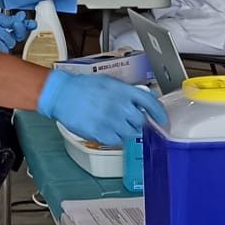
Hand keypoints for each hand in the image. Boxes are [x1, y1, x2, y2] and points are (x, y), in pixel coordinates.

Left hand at [0, 9, 31, 53]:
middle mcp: (1, 36)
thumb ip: (8, 19)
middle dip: (18, 29)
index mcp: (2, 26)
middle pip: (19, 37)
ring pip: (11, 43)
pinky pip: (3, 49)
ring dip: (2, 34)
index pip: (18, 28)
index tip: (31, 23)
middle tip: (15, 24)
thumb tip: (20, 19)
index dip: (26, 26)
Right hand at [37, 70, 167, 147]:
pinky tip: (107, 130)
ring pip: (131, 133)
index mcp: (124, 91)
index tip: (162, 120)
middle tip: (130, 122)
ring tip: (115, 125)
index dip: (159, 113)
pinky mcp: (101, 133)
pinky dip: (115, 138)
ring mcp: (111, 120)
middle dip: (138, 123)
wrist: (62, 94)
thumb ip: (127, 92)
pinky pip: (117, 141)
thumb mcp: (109, 83)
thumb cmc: (83, 87)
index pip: (151, 103)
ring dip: (127, 131)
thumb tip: (144, 98)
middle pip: (141, 121)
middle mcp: (120, 106)